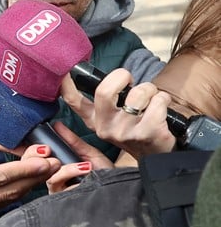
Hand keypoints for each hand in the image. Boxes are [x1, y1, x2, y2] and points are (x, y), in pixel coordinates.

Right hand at [0, 122, 112, 193]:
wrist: (122, 189)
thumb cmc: (105, 175)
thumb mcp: (88, 154)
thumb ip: (71, 141)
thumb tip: (56, 125)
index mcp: (53, 166)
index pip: (29, 157)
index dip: (13, 149)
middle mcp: (50, 178)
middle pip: (29, 166)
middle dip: (34, 155)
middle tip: (45, 149)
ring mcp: (56, 190)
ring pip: (45, 175)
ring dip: (63, 168)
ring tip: (82, 165)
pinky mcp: (63, 199)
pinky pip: (58, 183)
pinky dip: (72, 174)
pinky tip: (86, 172)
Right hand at [61, 71, 176, 158]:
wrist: (156, 155)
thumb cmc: (135, 128)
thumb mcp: (112, 119)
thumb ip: (104, 101)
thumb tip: (104, 77)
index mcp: (94, 120)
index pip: (74, 101)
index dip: (66, 85)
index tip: (64, 72)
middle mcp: (105, 127)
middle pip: (104, 91)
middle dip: (121, 76)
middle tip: (130, 81)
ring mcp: (125, 132)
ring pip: (138, 93)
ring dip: (150, 90)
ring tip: (151, 99)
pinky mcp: (147, 133)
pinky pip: (158, 101)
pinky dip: (163, 99)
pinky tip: (161, 108)